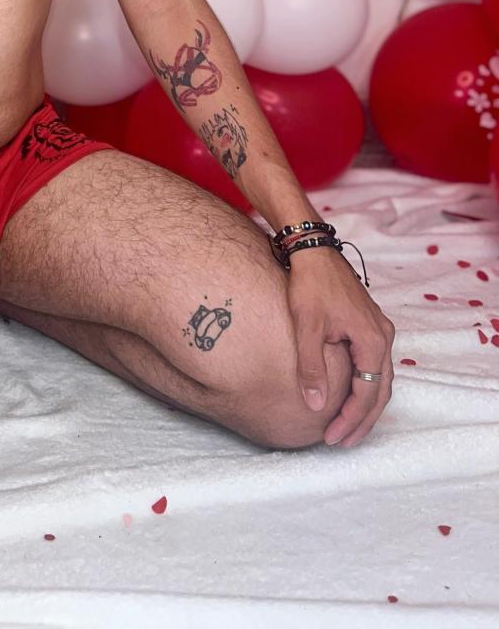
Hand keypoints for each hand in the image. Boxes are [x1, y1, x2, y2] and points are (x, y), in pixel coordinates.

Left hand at [286, 246, 395, 447]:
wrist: (312, 249)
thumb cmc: (309, 284)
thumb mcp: (307, 326)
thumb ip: (312, 367)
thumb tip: (315, 406)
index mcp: (372, 340)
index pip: (367, 392)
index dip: (350, 419)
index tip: (332, 437)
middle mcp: (383, 336)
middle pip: (380, 391)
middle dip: (361, 420)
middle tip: (340, 442)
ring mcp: (379, 329)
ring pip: (379, 379)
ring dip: (364, 405)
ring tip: (344, 427)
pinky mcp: (369, 324)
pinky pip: (374, 364)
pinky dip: (364, 385)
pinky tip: (348, 396)